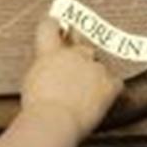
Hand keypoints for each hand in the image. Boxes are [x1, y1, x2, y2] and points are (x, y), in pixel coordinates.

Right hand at [20, 16, 121, 143]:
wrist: (53, 121)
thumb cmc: (38, 108)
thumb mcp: (31, 81)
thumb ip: (44, 68)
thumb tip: (51, 71)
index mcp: (50, 52)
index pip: (51, 26)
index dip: (55, 25)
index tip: (60, 27)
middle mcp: (73, 54)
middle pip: (83, 47)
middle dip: (82, 58)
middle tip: (77, 74)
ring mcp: (93, 66)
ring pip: (99, 67)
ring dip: (94, 78)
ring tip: (84, 98)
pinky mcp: (109, 82)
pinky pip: (114, 84)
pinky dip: (109, 91)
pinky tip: (100, 102)